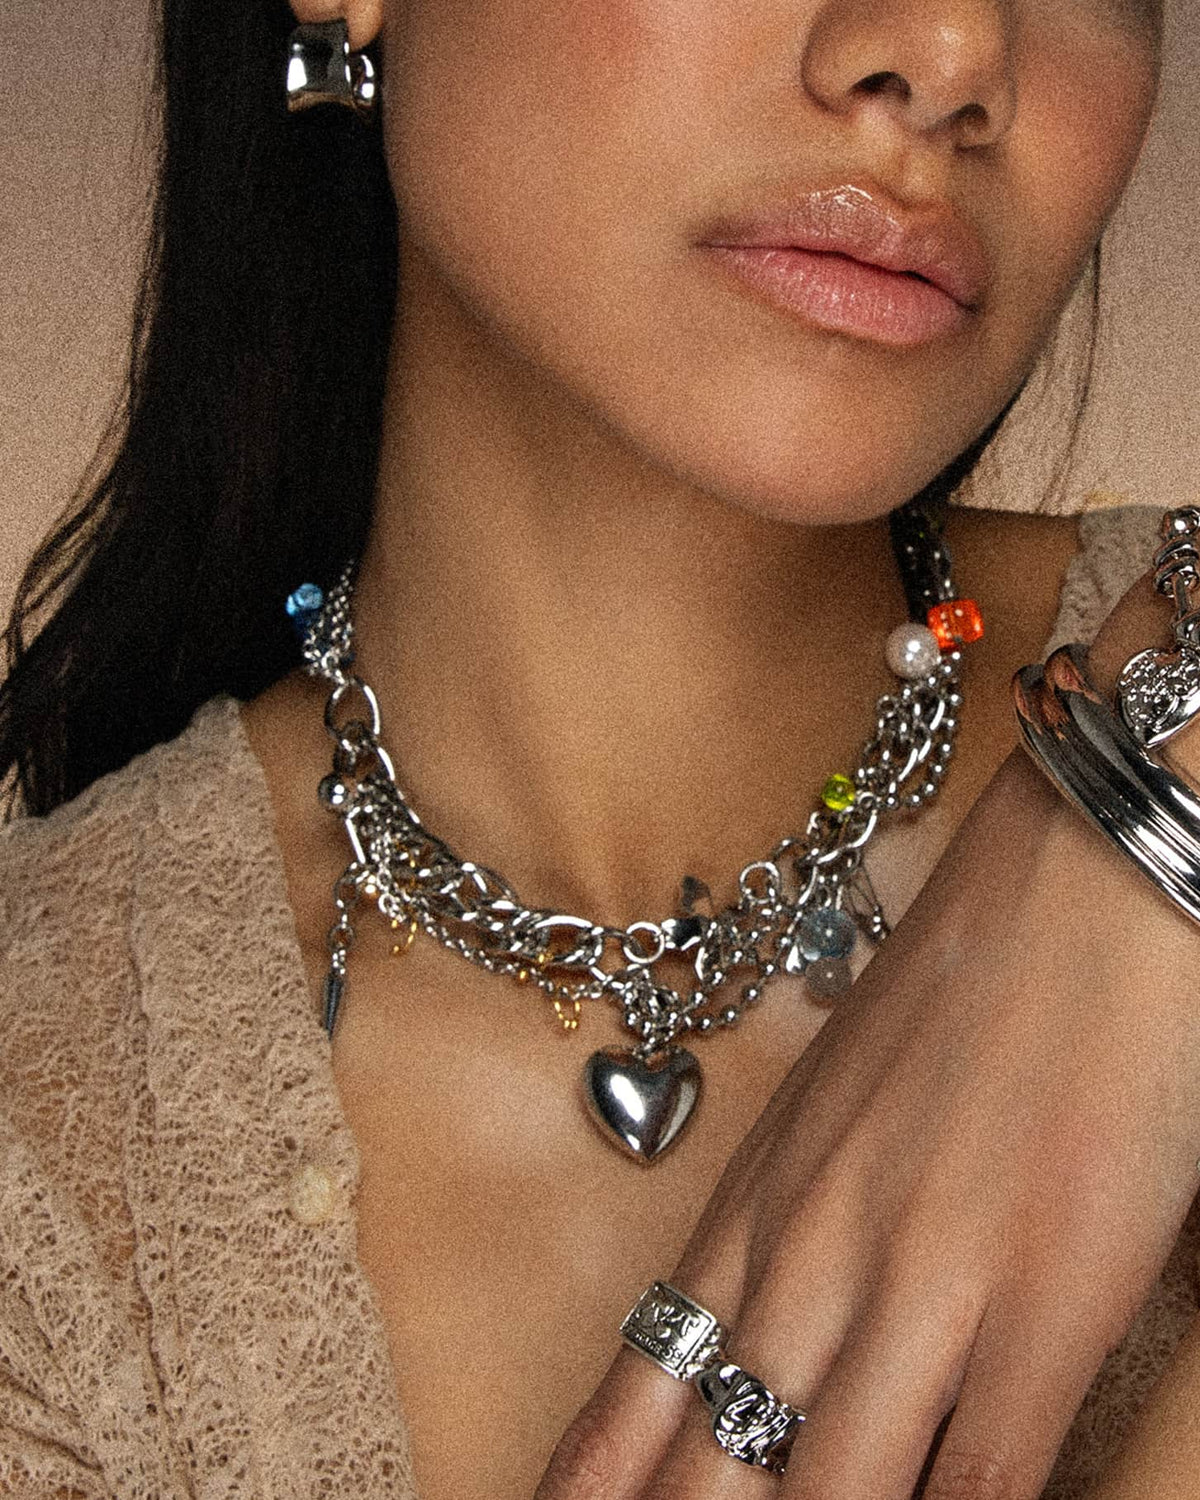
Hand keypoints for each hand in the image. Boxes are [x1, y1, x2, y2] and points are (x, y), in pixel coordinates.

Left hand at [536, 569, 1199, 1499]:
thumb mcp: (836, 1098)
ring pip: (830, 1497)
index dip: (591, 1482)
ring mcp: (925, 1284)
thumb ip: (794, 1211)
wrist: (1078, 884)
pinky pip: (982, 1478)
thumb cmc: (955, 981)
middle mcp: (816, 1256)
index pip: (644, 1382)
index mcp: (759, 1201)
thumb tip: (767, 1317)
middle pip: (713, 1466)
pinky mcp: (1047, 1301)